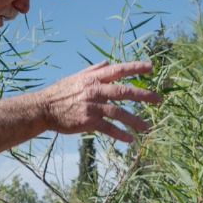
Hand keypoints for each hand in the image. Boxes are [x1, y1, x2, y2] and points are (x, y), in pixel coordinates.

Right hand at [38, 61, 161, 141]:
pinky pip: (109, 128)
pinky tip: (130, 139)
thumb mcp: (75, 77)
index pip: (118, 69)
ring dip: (135, 120)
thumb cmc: (59, 92)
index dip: (135, 68)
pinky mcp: (88, 121)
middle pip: (124, 91)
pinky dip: (120, 134)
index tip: (151, 67)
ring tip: (147, 126)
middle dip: (144, 95)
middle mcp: (95, 90)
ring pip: (119, 112)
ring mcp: (92, 106)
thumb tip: (106, 63)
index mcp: (93, 78)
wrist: (43, 108)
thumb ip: (93, 70)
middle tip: (159, 99)